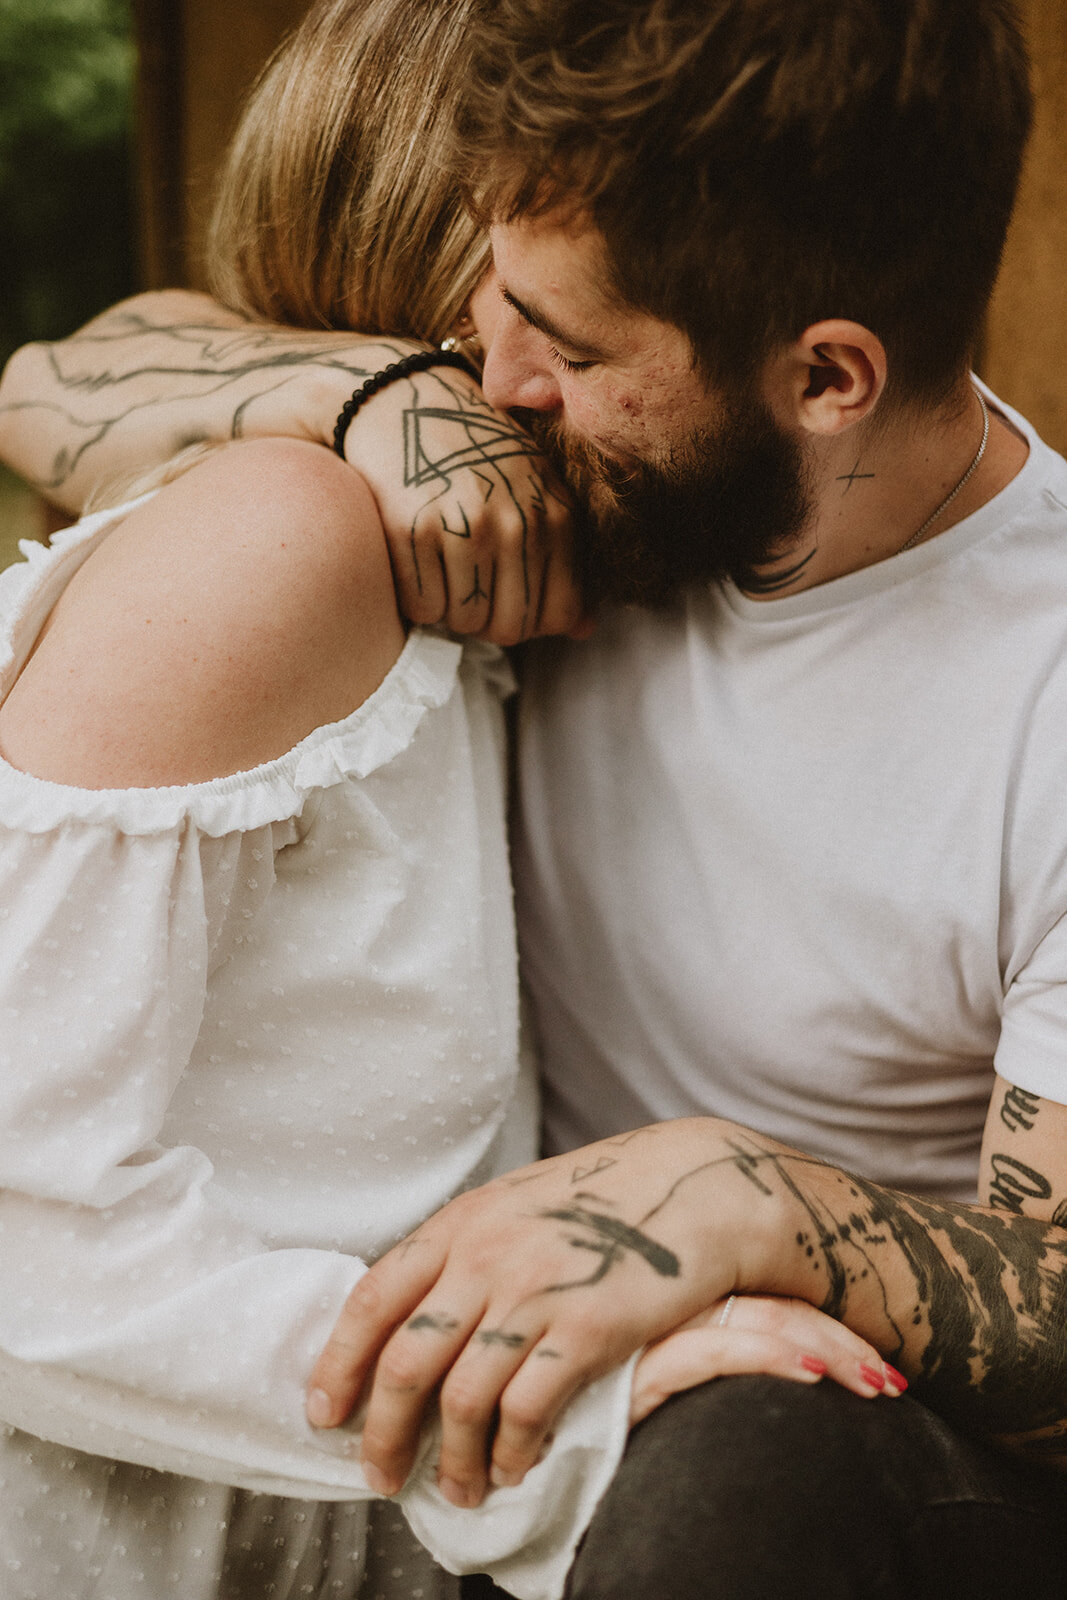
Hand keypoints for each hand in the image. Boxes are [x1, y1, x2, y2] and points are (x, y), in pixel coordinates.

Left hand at [306, 1120, 787, 1507]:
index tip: (324, 1412)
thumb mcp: (518, 1205)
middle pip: (405, 1361)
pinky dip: (510, 1451)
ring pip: (461, 1398)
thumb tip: (413, 1312)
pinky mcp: (588, 1327)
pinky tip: (513, 1468)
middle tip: (379, 1475)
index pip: (373, 1298)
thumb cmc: (607, 1200)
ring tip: (455, 1490)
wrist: (700, 1185)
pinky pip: (527, 1409)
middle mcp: (487, 1255)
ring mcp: (536, 1291)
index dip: (338, 1362)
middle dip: (382, 1432)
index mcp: (463, 1222)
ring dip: (450, 1459)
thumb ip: (466, 1250)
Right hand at [340, 362, 583, 643]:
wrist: (406, 401)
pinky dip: (417, 599)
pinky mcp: (413, 528)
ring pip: (463, 621)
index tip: (508, 602)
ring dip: (450, 610)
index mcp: (554, 515)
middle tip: (469, 590)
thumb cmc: (477, 454)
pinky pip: (421, 606)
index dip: (532, 623)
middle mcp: (515, 522)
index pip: (559, 615)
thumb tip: (584, 632)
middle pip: (509, 627)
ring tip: (443, 570)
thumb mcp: (534, 491)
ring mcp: (464, 525)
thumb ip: (565, 562)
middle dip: (488, 621)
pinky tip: (417, 563)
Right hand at [629, 1294, 906, 1425]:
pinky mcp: (634, 1369)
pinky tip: (809, 1372)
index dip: (830, 1323)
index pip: (771, 1294)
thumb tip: (802, 1373)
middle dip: (841, 1338)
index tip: (879, 1362)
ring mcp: (650, 1328)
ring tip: (872, 1383)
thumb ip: (717, 1360)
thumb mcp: (667, 1387)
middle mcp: (668, 1301)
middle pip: (773, 1300)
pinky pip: (712, 1349)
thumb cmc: (604, 1425)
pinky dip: (766, 1355)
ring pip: (754, 1316)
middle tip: (892, 1379)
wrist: (543, 1456)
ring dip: (824, 1347)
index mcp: (680, 1297)